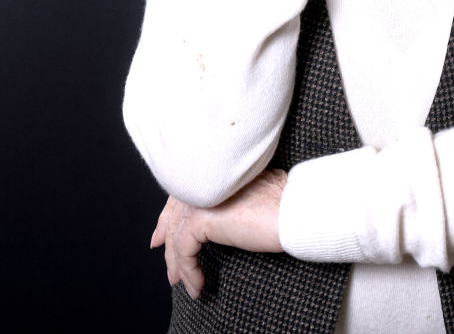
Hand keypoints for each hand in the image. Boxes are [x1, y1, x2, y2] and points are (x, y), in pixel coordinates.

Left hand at [150, 169, 286, 300]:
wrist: (292, 209)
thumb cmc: (280, 202)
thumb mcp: (245, 196)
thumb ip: (223, 199)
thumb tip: (211, 219)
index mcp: (211, 172)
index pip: (179, 195)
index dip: (166, 218)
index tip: (159, 238)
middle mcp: (201, 180)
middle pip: (173, 215)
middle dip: (167, 244)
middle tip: (171, 270)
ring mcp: (200, 197)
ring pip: (176, 235)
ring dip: (179, 264)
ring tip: (185, 284)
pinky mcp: (202, 218)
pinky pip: (185, 250)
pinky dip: (188, 271)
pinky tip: (197, 284)